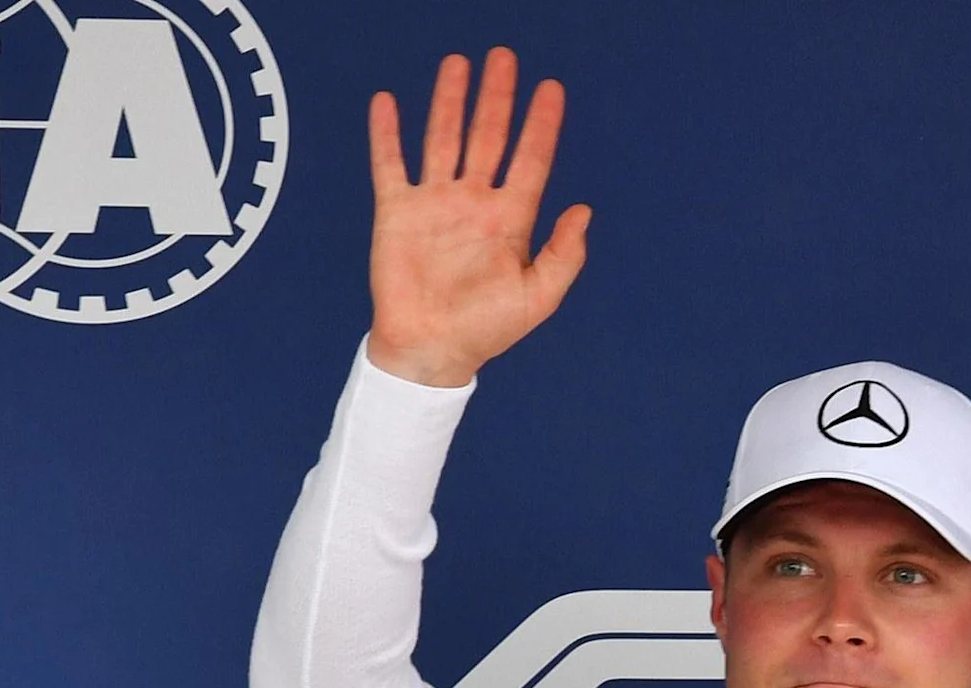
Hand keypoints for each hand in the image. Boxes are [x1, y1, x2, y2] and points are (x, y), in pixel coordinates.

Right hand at [365, 48, 589, 387]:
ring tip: (458, 64)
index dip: (542, 125)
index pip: (530, 159)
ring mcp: (436, 203)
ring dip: (449, 101)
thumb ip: (563, 254)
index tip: (551, 89)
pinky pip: (390, 164)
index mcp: (511, 220)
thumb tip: (583, 210)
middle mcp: (475, 202)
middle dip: (497, 98)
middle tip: (504, 58)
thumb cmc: (487, 328)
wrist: (433, 348)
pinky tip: (387, 101)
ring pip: (442, 139)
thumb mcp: (539, 297)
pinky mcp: (398, 211)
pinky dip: (387, 134)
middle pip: (488, 137)